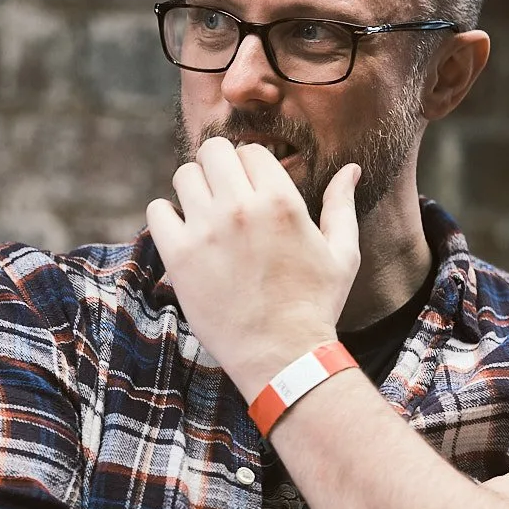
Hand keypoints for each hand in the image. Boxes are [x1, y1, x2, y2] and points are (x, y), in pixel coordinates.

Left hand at [144, 137, 360, 396]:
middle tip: (224, 193)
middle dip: (219, 167)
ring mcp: (206, 231)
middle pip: (213, 151)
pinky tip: (184, 233)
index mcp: (281, 201)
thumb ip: (342, 205)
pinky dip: (167, 216)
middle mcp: (241, 208)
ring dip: (194, 189)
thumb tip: (351, 169)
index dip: (251, 167)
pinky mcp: (179, 256)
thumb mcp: (342, 254)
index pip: (250, 151)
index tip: (251, 188)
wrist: (282, 357)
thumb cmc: (316, 306)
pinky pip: (158, 211)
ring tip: (205, 214)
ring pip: (184, 176)